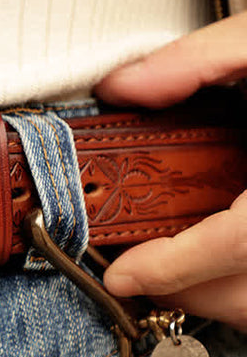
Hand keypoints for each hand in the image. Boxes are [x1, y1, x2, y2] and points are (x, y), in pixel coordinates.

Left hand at [95, 11, 246, 329]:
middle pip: (246, 294)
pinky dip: (239, 290)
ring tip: (176, 261)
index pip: (240, 241)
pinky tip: (223, 261)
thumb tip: (122, 85)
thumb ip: (202, 61)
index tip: (123, 276)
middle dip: (181, 287)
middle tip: (138, 264)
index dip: (174, 266)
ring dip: (211, 294)